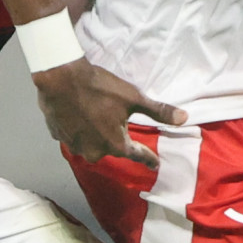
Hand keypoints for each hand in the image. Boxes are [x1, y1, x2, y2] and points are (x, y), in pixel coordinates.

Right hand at [33, 57, 186, 169]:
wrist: (61, 78)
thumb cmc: (100, 88)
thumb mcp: (133, 98)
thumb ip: (158, 112)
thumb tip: (184, 119)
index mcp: (115, 145)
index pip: (137, 155)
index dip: (148, 158)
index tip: (155, 164)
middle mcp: (94, 151)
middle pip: (111, 148)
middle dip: (116, 139)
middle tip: (117, 123)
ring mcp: (74, 145)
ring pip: (90, 143)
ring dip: (95, 134)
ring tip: (97, 118)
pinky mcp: (58, 135)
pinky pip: (73, 136)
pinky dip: (78, 128)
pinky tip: (78, 115)